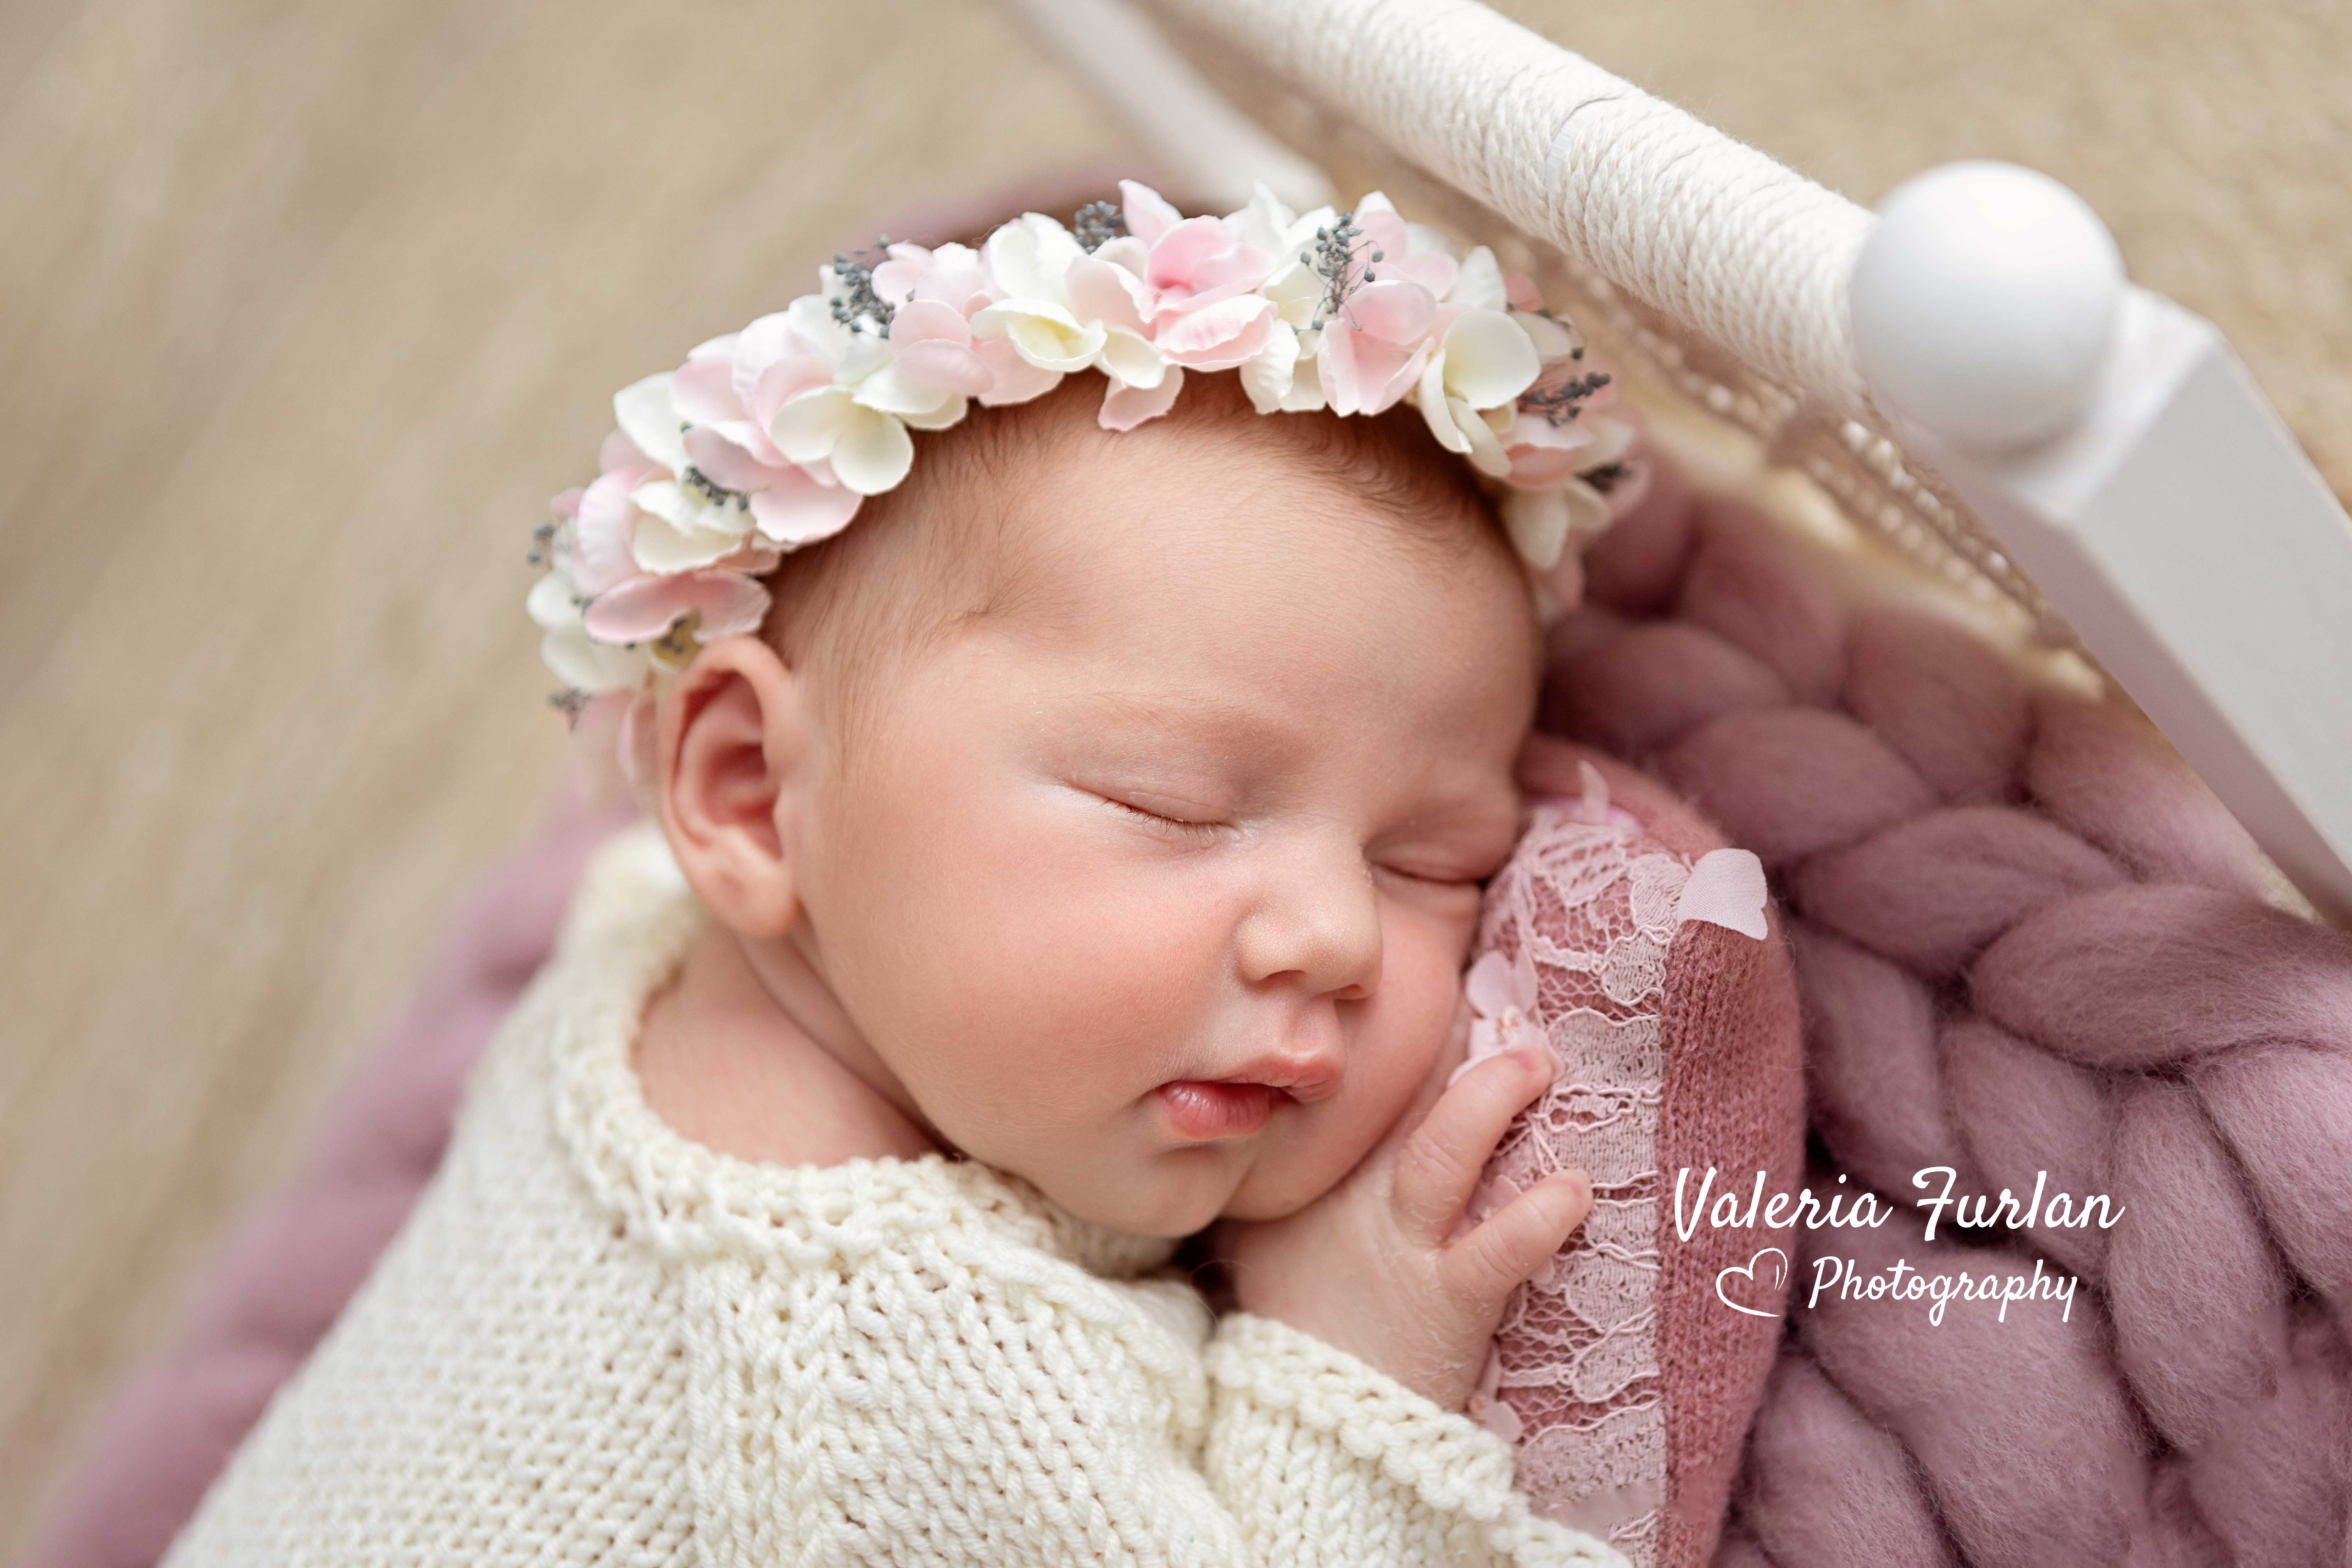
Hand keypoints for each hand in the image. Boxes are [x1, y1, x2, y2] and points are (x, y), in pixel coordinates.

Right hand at [1218, 1043, 1592, 1410]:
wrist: (1310, 1423)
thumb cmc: (1296, 1325)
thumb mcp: (1267, 1238)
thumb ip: (1284, 1176)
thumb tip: (1297, 1114)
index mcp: (1311, 1179)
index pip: (1360, 1093)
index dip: (1406, 1048)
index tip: (1444, 1004)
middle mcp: (1353, 1200)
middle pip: (1400, 1104)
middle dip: (1453, 1052)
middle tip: (1508, 1017)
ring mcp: (1401, 1248)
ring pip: (1442, 1154)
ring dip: (1493, 1102)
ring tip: (1538, 1062)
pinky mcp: (1447, 1300)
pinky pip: (1497, 1250)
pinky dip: (1537, 1218)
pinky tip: (1574, 1189)